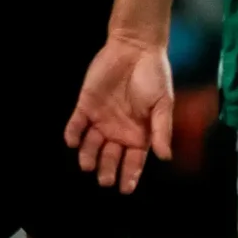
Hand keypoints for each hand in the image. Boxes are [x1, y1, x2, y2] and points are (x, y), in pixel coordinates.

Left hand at [64, 34, 174, 194]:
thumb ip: (162, 130)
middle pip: (111, 157)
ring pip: (91, 145)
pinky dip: (73, 134)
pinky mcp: (84, 106)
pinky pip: (75, 125)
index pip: (134, 160)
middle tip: (105, 180)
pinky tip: (73, 141)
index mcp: (140, 133)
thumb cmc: (154, 76)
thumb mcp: (163, 104)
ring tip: (88, 164)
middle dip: (108, 170)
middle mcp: (119, 131)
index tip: (126, 188)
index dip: (131, 175)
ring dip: (88, 156)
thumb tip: (165, 157)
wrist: (135, 49)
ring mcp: (100, 119)